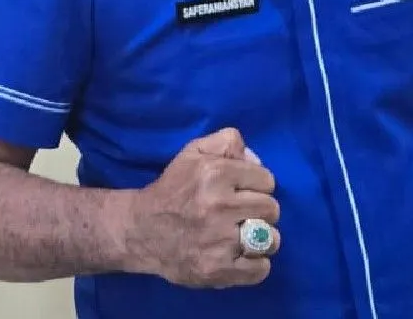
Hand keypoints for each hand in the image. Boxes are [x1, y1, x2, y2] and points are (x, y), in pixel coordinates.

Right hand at [127, 127, 280, 287]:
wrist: (141, 231)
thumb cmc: (172, 189)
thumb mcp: (193, 153)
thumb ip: (226, 143)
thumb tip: (256, 160)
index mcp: (216, 173)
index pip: (267, 180)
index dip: (256, 185)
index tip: (242, 192)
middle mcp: (219, 206)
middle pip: (271, 209)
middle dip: (261, 211)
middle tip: (242, 214)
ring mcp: (220, 241)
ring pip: (271, 239)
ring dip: (262, 239)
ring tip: (244, 237)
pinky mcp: (217, 269)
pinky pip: (260, 269)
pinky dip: (256, 265)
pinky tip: (241, 257)